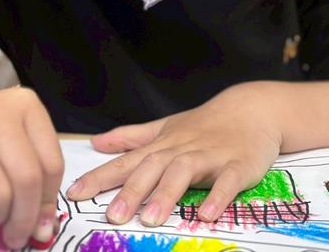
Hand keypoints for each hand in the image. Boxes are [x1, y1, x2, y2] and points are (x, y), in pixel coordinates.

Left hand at [66, 82, 283, 226]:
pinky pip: (227, 182)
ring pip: (184, 172)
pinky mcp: (238, 166)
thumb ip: (131, 137)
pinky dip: (217, 197)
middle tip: (113, 216)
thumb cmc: (206, 124)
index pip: (126, 161)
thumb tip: (96, 142)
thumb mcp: (166, 127)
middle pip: (152, 167)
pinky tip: (207, 214)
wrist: (253, 109)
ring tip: (151, 218)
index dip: (100, 177)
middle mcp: (182, 149)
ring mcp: (210, 156)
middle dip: (132, 191)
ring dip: (167, 194)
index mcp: (163, 145)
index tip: (75, 194)